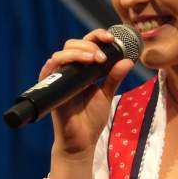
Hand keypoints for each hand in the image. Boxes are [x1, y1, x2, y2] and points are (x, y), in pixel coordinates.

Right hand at [39, 28, 133, 158]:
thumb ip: (115, 77)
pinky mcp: (50, 89)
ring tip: (95, 59)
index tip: (112, 38)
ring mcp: (58, 79)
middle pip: (72, 44)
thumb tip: (129, 60)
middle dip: (89, 44)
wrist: (82, 142)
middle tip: (103, 57)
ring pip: (61, 53)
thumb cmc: (91, 119)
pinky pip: (48, 69)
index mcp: (82, 69)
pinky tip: (72, 63)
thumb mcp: (107, 94)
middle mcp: (69, 71)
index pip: (86, 44)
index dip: (97, 36)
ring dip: (78, 52)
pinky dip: (58, 62)